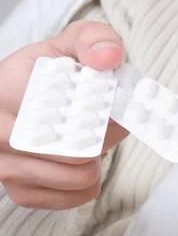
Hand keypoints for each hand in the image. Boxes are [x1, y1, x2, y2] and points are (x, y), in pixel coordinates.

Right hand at [0, 20, 128, 209]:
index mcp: (4, 93)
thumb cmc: (48, 75)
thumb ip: (93, 39)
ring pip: (80, 177)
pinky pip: (78, 196)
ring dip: (98, 157)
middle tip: (102, 118)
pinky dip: (92, 179)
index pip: (58, 116)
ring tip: (89, 136)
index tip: (105, 102)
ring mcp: (7, 170)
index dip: (94, 112)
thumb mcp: (68, 45)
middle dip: (102, 135)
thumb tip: (108, 57)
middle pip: (76, 152)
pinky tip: (83, 159)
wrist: (26, 100)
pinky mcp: (22, 193)